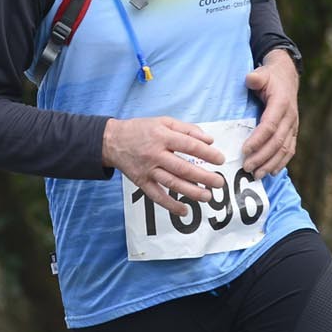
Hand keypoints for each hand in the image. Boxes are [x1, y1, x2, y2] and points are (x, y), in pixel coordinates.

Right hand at [102, 116, 225, 216]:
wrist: (112, 140)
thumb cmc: (141, 129)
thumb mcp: (163, 121)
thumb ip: (187, 129)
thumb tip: (209, 140)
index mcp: (162, 136)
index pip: (189, 145)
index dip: (206, 153)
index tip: (220, 159)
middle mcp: (155, 154)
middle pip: (182, 168)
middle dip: (203, 176)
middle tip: (219, 182)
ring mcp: (148, 170)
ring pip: (171, 183)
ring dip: (191, 191)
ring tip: (207, 196)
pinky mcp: (141, 181)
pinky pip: (156, 196)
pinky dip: (170, 204)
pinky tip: (183, 210)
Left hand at [242, 49, 299, 177]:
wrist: (287, 77)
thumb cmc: (270, 77)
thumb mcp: (262, 73)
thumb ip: (256, 77)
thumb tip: (251, 79)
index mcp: (281, 104)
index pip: (269, 125)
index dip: (258, 139)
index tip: (244, 151)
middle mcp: (290, 117)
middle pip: (277, 142)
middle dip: (262, 157)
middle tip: (247, 168)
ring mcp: (293, 126)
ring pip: (284, 149)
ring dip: (271, 164)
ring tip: (256, 175)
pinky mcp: (293, 131)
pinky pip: (290, 150)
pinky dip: (281, 162)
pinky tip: (271, 172)